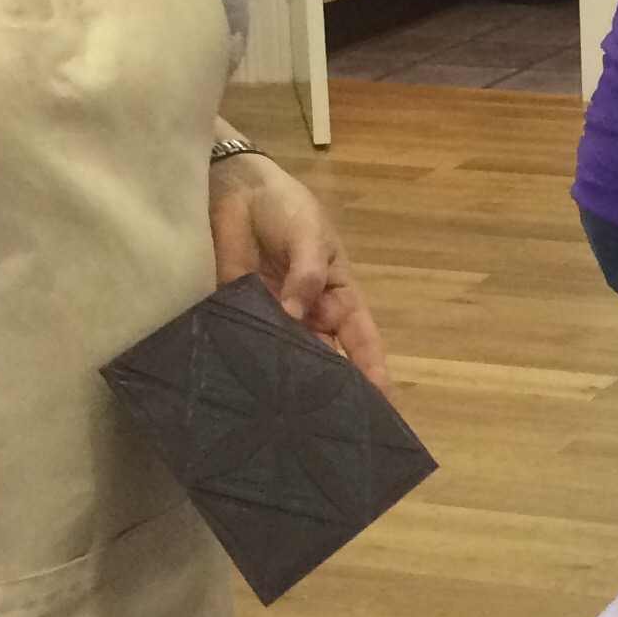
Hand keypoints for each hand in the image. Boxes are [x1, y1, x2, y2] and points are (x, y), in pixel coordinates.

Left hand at [212, 148, 390, 392]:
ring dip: (285, 383)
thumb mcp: (309, 235)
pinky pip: (247, 344)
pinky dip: (247, 364)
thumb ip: (306, 274)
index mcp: (339, 298)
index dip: (373, 371)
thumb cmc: (288, 209)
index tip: (381, 403)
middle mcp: (310, 317)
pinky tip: (244, 386)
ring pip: (286, 360)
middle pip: (325, 361)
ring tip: (284, 416)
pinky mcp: (240, 317)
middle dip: (329, 390)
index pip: (362, 341)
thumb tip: (294, 314)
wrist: (237, 191)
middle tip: (328, 425)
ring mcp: (275, 320)